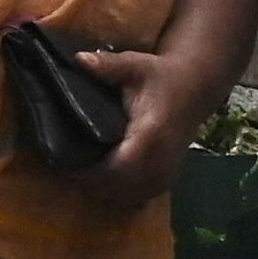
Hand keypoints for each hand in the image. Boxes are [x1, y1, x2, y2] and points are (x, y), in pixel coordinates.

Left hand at [71, 47, 212, 214]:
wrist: (193, 90)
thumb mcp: (135, 65)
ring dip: (100, 190)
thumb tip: (79, 60)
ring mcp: (164, 176)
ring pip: (124, 198)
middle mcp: (160, 162)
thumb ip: (107, 66)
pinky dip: (115, 193)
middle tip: (65, 166)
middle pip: (116, 189)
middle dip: (88, 182)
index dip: (88, 172)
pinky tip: (99, 177)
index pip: (115, 168)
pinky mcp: (163, 182)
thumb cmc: (160, 76)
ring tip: (78, 171)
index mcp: (150, 136)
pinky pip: (134, 199)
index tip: (64, 162)